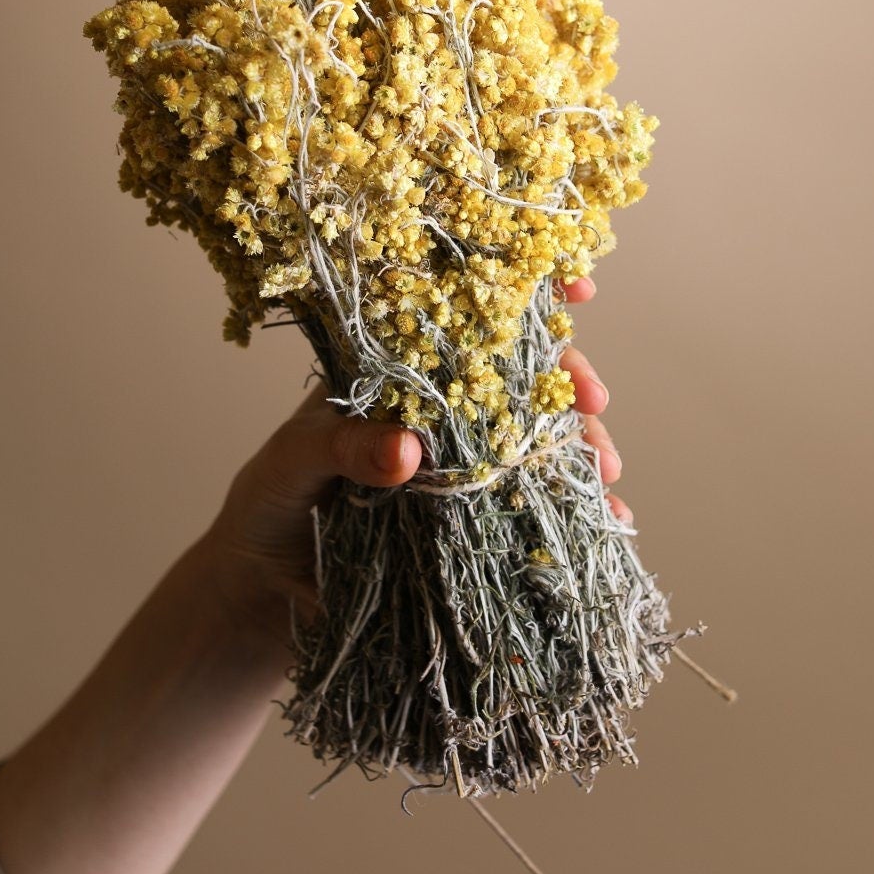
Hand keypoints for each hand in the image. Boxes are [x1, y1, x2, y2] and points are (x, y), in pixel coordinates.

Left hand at [202, 275, 631, 650]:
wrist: (265, 585)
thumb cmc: (272, 499)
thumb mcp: (296, 462)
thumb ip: (343, 448)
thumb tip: (408, 451)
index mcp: (399, 370)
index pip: (465, 313)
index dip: (523, 291)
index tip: (574, 287)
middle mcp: (442, 408)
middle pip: (522, 375)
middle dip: (568, 380)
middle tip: (590, 400)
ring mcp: (465, 464)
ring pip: (540, 439)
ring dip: (583, 449)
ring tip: (604, 474)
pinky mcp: (475, 519)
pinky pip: (535, 506)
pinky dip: (577, 510)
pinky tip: (609, 520)